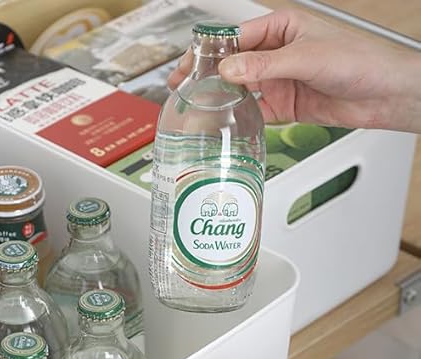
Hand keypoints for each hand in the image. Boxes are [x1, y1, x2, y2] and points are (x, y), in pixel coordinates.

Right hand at [168, 9, 420, 132]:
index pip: (235, 37)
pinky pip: (255, 111)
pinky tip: (226, 123)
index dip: (209, 52)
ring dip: (220, 98)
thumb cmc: (360, 60)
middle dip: (206, 76)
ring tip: (197, 108)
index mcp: (281, 27)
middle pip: (232, 64)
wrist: (384, 94)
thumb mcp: (306, 57)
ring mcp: (279, 80)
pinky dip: (240, 118)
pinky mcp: (285, 105)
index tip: (189, 65)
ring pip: (240, 89)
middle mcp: (277, 53)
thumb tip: (228, 69)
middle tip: (182, 88)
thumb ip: (264, 66)